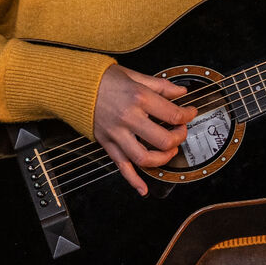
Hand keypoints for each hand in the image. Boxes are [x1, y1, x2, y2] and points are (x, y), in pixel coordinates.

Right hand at [92, 65, 196, 195]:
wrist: (75, 85)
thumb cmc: (103, 79)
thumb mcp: (135, 75)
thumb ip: (160, 86)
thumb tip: (180, 92)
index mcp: (139, 98)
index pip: (172, 114)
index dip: (187, 115)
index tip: (190, 113)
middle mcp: (128, 118)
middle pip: (162, 140)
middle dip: (178, 138)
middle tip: (181, 132)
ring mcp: (116, 133)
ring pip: (144, 158)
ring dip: (162, 159)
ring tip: (169, 152)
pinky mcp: (107, 143)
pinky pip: (121, 166)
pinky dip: (133, 180)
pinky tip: (143, 188)